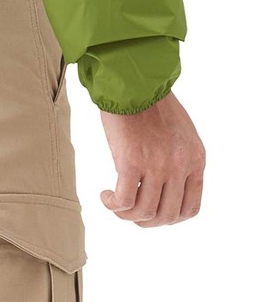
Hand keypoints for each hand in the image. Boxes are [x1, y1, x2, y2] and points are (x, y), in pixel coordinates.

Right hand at [99, 90, 205, 226]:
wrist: (132, 80)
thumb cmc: (149, 100)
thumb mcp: (179, 133)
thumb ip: (177, 158)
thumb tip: (162, 183)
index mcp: (195, 159)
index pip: (190, 208)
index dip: (169, 217)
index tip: (152, 210)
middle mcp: (180, 166)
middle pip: (167, 215)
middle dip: (146, 221)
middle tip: (130, 211)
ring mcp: (157, 165)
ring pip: (145, 212)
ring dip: (127, 215)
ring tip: (114, 203)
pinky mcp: (131, 161)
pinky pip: (125, 200)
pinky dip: (114, 205)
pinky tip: (106, 195)